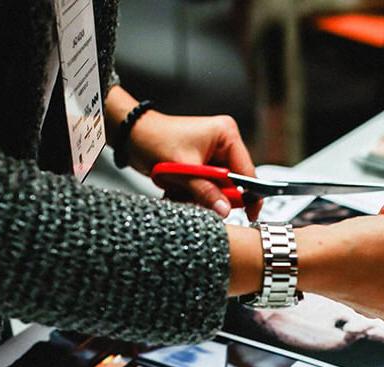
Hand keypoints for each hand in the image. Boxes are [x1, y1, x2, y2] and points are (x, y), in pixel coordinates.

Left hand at [128, 111, 258, 218]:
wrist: (132, 136)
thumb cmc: (154, 139)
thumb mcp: (183, 169)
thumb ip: (206, 192)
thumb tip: (225, 209)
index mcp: (226, 135)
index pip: (247, 170)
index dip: (250, 194)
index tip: (251, 214)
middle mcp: (223, 143)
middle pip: (233, 181)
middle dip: (216, 195)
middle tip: (199, 200)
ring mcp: (213, 153)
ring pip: (218, 187)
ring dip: (201, 195)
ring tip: (181, 190)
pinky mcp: (203, 163)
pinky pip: (207, 186)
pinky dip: (194, 192)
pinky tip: (178, 188)